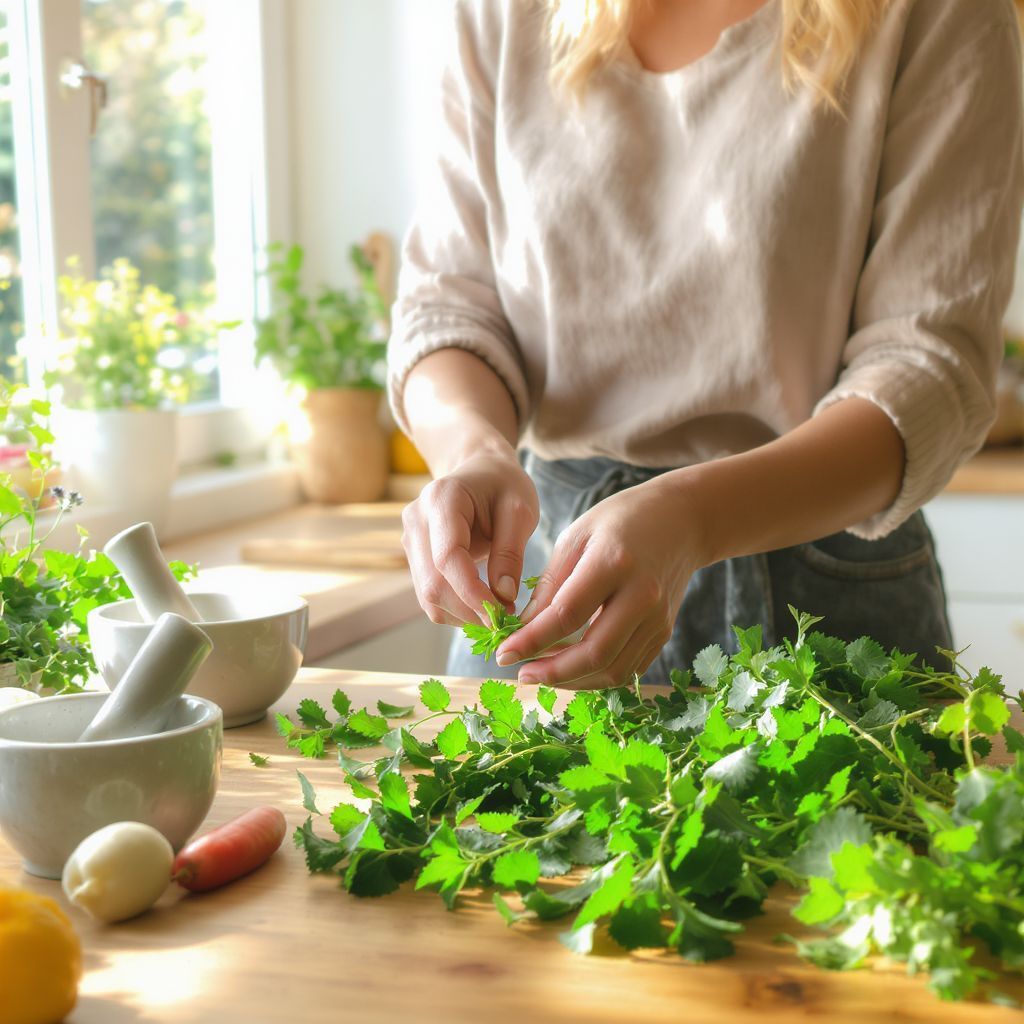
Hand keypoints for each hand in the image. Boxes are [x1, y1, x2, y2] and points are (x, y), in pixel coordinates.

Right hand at [401, 449, 539, 626]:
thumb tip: (503, 596)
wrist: (481, 472)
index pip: (448, 557)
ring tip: (497, 612)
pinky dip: (455, 609)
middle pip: (432, 582)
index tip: (502, 612)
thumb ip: (510, 552)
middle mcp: (416, 519)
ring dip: (462, 614)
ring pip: (427, 595)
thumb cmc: (504, 486)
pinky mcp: (413, 557)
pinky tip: (481, 605)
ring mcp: (410, 539)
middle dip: (469, 609)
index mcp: (441, 499)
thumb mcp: (520, 510)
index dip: (472, 592)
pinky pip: (429, 595)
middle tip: (505, 619)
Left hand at [495, 474, 700, 688]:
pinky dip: (596, 676)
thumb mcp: (577, 536)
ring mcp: (658, 618)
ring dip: (574, 681)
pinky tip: (571, 669)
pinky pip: (629, 668)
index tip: (503, 653)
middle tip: (522, 674)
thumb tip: (523, 628)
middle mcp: (642, 595)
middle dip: (552, 673)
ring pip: (614, 670)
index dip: (531, 640)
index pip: (567, 615)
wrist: (682, 520)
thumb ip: (550, 584)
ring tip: (542, 674)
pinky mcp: (664, 631)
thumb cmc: (621, 520)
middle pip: (595, 653)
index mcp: (614, 562)